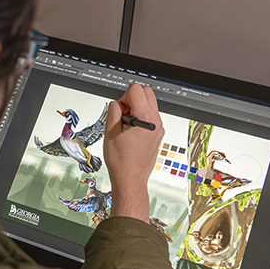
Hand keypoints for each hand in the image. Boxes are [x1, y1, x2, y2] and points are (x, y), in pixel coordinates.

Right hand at [103, 83, 164, 222]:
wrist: (131, 179)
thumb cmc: (122, 162)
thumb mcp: (110, 132)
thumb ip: (113, 111)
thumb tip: (116, 104)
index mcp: (145, 119)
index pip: (136, 90)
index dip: (123, 97)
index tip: (119, 109)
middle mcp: (156, 122)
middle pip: (147, 92)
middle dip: (132, 98)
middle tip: (123, 113)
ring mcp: (159, 128)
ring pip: (150, 103)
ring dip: (137, 107)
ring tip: (126, 125)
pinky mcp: (158, 134)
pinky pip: (151, 115)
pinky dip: (141, 117)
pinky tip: (131, 131)